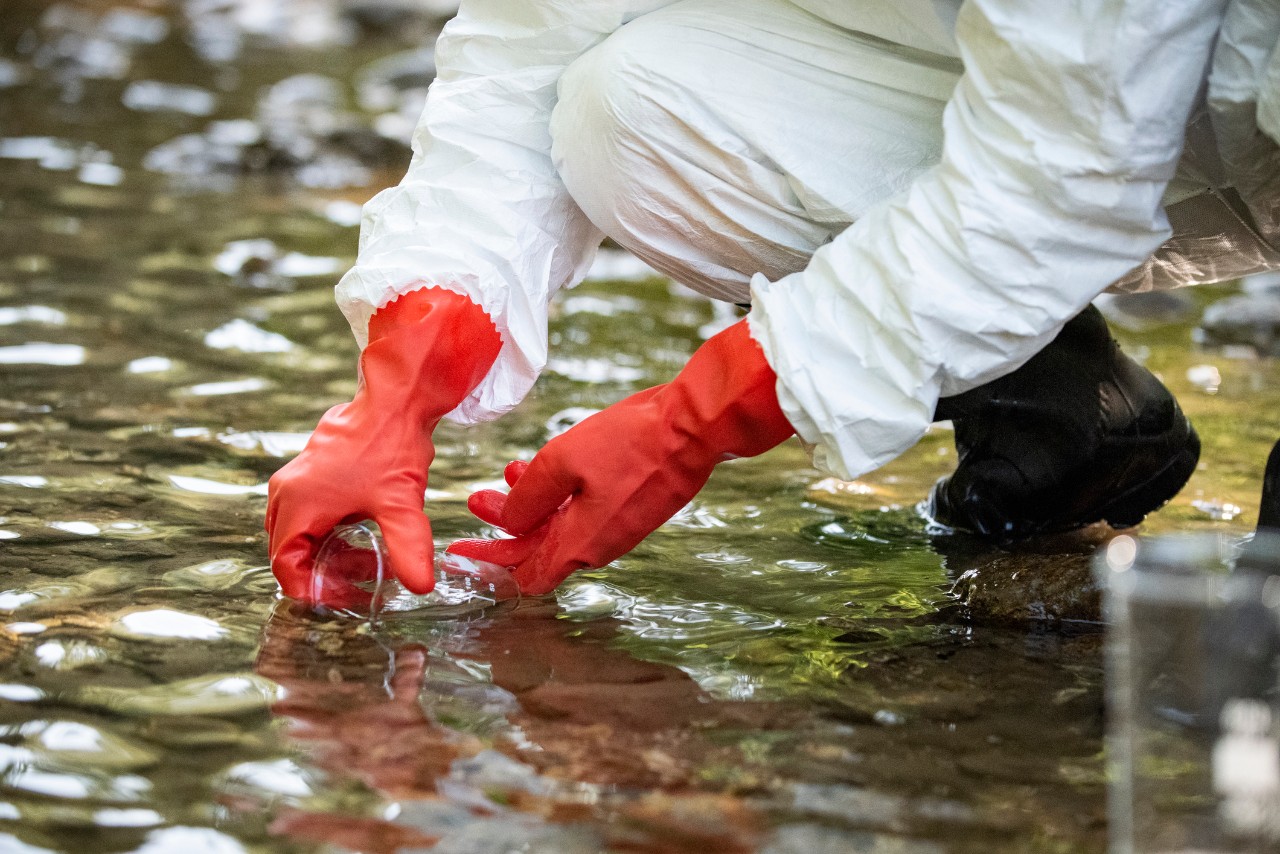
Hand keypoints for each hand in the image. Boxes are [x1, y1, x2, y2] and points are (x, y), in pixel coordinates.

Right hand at [266, 287, 500, 602]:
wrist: (395, 399)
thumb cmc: (392, 446)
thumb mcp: (401, 504)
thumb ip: (408, 548)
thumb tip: (421, 586)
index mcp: (297, 504)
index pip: (285, 566)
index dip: (313, 589)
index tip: (345, 598)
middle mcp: (287, 493)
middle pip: (291, 552)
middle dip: (325, 573)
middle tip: (364, 583)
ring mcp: (296, 480)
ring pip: (301, 534)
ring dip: (331, 553)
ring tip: (372, 562)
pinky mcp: (311, 473)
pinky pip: (310, 515)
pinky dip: (332, 533)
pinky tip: (366, 536)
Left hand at [448, 320, 792, 593]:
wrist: (694, 427)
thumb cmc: (631, 443)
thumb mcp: (561, 463)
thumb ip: (527, 499)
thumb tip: (507, 525)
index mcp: (580, 544)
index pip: (526, 576)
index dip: (489, 565)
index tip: (462, 550)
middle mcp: (600, 545)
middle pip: (539, 549)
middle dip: (504, 525)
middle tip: (477, 499)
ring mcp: (618, 526)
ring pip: (561, 526)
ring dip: (531, 504)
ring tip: (509, 472)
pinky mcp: (633, 506)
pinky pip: (585, 511)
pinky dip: (559, 495)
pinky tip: (547, 465)